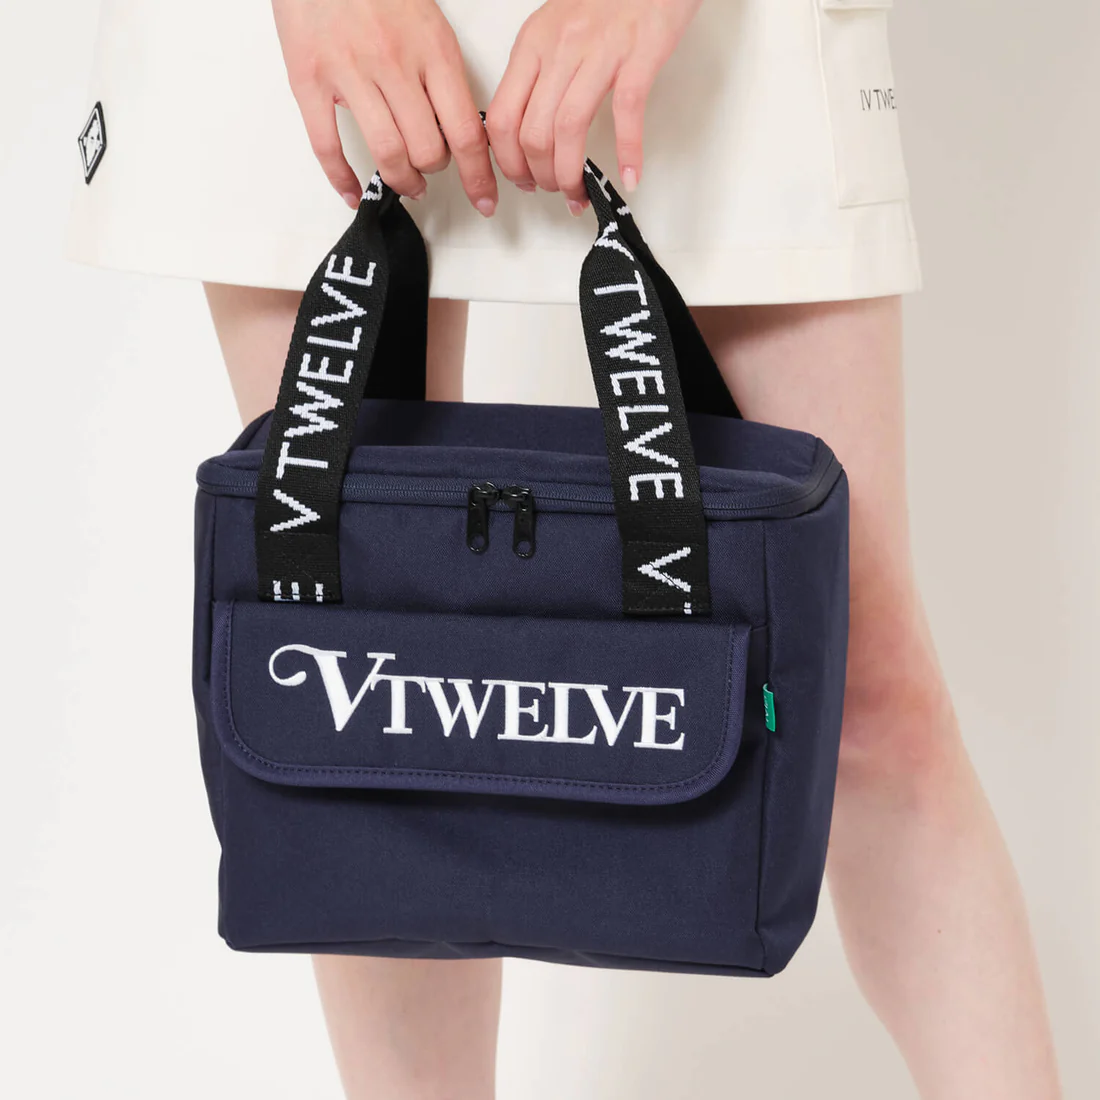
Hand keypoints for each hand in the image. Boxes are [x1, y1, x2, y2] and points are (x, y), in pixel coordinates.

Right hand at [272, 0, 498, 213]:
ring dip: (401, 180)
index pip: (467, 132)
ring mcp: (348, 73)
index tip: (486, 200)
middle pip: (428, 150)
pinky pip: (327, 146)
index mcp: (432, 50)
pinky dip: (342, 179)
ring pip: (387, 153)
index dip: (479, 177)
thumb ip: (442, 75)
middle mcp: (393, 63)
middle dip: (434, 171)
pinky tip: (353, 192)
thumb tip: (458, 130)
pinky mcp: (308, 79)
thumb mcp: (428, 23)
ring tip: (405, 181)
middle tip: (430, 170)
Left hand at [485, 0, 701, 213]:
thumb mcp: (557, 28)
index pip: (502, 118)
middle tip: (554, 191)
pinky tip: (629, 177)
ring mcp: (601, 52)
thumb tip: (530, 126)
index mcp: (533, 44)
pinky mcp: (639, 55)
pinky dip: (628, 152)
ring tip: (578, 194)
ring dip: (570, 174)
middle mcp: (561, 48)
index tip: (522, 181)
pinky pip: (626, 113)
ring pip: (569, 129)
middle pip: (533, 133)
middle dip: (540, 176)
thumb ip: (541, 71)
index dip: (508, 162)